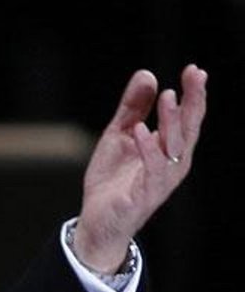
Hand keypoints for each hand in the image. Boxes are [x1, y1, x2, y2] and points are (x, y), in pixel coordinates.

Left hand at [73, 64, 206, 272]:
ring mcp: (161, 181)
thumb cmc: (113, 180)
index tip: (194, 69)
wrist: (97, 222)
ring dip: (172, 121)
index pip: (188, 118)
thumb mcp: (119, 136)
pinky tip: (141, 130)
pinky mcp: (143, 196)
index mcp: (170, 148)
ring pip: (174, 148)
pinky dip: (147, 150)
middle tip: (193, 75)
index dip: (194, 94)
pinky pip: (151, 171)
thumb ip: (133, 108)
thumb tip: (148, 74)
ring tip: (167, 96)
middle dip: (193, 101)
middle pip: (189, 129)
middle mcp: (172, 164)